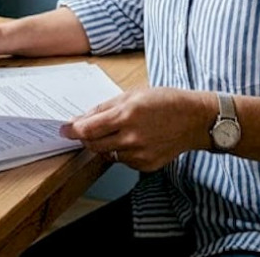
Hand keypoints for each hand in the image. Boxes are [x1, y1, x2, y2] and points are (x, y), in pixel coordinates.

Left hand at [60, 87, 214, 171]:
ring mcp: (139, 154)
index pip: (88, 129)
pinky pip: (123, 161)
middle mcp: (131, 138)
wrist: (195, 120)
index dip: (72, 130)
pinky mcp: (146, 165)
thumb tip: (82, 119)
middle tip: (88, 130)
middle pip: (93, 145)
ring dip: (106, 144)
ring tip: (121, 130)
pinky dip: (122, 152)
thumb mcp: (133, 94)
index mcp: (126, 115)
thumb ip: (105, 107)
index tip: (64, 130)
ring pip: (107, 154)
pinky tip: (135, 140)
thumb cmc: (166, 101)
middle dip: (87, 137)